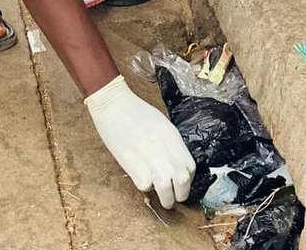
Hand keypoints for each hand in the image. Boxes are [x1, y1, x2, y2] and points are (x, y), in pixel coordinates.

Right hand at [84, 75, 194, 207]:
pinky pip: (145, 186)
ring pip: (167, 191)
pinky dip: (144, 187)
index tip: (179, 182)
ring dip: (166, 199)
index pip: (190, 168)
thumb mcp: (161, 125)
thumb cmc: (135, 111)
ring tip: (163, 200)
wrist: (115, 104)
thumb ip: (169, 144)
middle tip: (173, 197)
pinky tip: (140, 179)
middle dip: (180, 195)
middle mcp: (167, 151)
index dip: (187, 179)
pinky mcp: (135, 167)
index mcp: (174, 139)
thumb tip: (172, 162)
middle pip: (183, 182)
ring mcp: (152, 160)